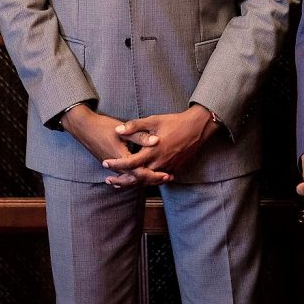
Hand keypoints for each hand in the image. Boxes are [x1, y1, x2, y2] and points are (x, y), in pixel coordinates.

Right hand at [60, 105, 164, 186]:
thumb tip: (157, 141)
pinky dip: (136, 177)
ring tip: (159, 177)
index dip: (155, 175)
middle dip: (153, 179)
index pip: (141, 174)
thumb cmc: (103, 126)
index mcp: (122, 158)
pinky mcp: (112, 164)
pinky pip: (126, 175)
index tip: (167, 174)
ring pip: (131, 178)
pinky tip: (142, 176)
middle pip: (138, 179)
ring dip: (146, 178)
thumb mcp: (122, 129)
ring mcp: (113, 167)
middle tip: (168, 177)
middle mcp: (117, 166)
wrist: (84, 128)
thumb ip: (140, 135)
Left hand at [101, 106, 219, 186]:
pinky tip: (141, 179)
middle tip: (109, 180)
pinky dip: (147, 181)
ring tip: (121, 182)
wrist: (197, 128)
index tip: (105, 162)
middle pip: (137, 178)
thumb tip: (118, 130)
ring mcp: (168, 168)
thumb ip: (134, 126)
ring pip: (148, 181)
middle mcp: (160, 163)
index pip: (130, 163)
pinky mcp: (174, 169)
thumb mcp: (153, 120)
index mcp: (153, 151)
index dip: (116, 164)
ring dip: (134, 182)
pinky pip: (158, 179)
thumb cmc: (175, 122)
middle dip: (122, 179)